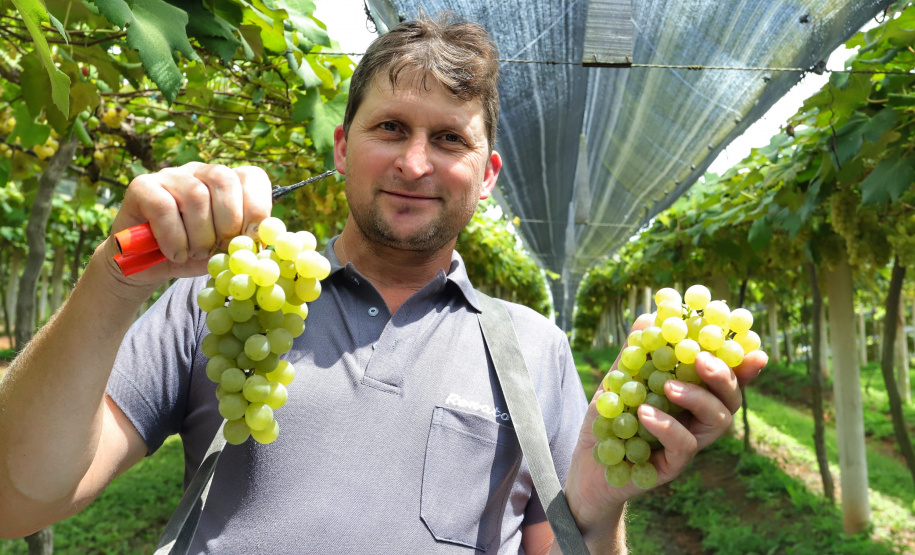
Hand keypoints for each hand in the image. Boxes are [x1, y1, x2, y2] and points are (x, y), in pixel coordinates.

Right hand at [99, 162, 272, 291]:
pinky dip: (175, 238)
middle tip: (219, 249)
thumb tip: (265, 239)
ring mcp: (170, 175)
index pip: (252, 177)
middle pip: (224, 180)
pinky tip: (176, 254)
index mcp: (228, 182)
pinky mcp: (142, 187)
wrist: (148, 266)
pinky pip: (164, 208)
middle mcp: (200, 171)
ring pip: (196, 195)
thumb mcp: (225, 250)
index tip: (251, 239)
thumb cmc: (193, 255)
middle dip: (228, 222)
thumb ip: (245, 241)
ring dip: (200, 235)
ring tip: (195, 253)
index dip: (257, 208)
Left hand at [562, 313, 767, 543]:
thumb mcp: (616, 382)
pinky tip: (645, 413)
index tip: (753, 348)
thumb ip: (635, 353)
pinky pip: (684, 446)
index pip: (726, 378)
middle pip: (731, 399)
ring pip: (718, 422)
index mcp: (691, 397)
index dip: (744, 364)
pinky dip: (667, 426)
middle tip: (701, 359)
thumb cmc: (606, 422)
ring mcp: (688, 445)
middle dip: (724, 375)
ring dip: (698, 398)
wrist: (587, 466)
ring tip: (669, 386)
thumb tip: (650, 315)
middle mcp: (697, 421)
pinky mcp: (672, 466)